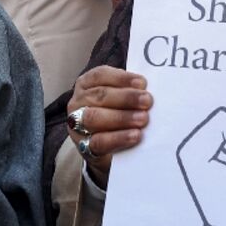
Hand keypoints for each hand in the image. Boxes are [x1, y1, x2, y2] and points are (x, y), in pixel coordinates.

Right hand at [66, 66, 150, 188]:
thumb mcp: (119, 99)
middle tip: (147, 101)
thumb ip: (130, 92)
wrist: (106, 149)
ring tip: (143, 119)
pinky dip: (118, 138)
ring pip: (95, 117)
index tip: (142, 83)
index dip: (121, 78)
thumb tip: (148, 90)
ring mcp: (77, 124)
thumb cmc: (115, 115)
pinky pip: (99, 141)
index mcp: (86, 84)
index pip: (100, 75)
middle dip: (126, 98)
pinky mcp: (83, 146)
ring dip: (122, 117)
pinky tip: (135, 135)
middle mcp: (78, 101)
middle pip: (99, 95)